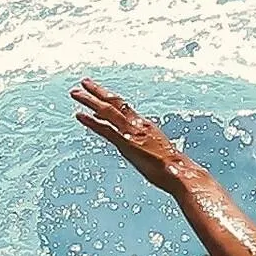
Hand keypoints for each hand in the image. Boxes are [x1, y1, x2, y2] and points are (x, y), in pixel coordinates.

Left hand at [73, 78, 193, 191]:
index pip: (124, 107)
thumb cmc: (173, 168)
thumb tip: (140, 148)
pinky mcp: (126, 144)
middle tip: (83, 82)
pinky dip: (91, 122)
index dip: (110, 97)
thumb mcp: (159, 152)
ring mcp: (131, 133)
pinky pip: (105, 129)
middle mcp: (137, 124)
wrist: (181, 173)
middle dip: (97, 92)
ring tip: (75, 93)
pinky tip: (79, 115)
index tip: (99, 91)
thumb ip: (146, 146)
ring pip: (107, 111)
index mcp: (145, 125)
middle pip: (114, 102)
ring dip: (90, 101)